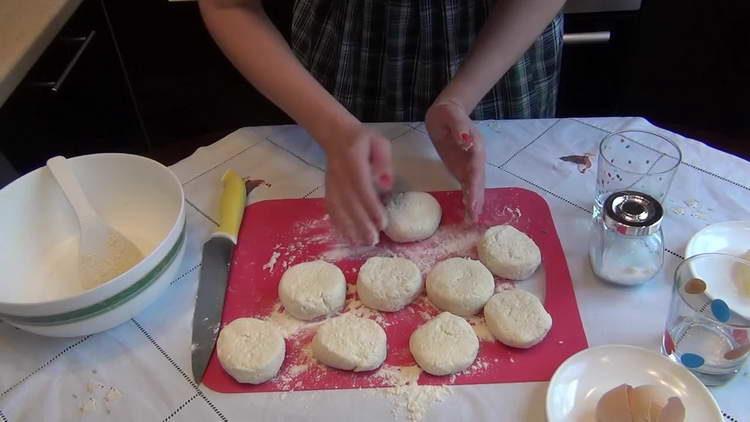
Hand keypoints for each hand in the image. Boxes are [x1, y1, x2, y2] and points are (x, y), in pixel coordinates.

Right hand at [323, 123, 392, 244]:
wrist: (335, 135)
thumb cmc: (362, 140)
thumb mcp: (379, 142)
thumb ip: (384, 161)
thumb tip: (386, 184)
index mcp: (353, 160)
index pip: (362, 187)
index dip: (371, 207)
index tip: (382, 223)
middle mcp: (339, 175)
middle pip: (349, 202)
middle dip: (361, 224)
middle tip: (373, 240)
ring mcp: (331, 184)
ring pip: (339, 209)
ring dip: (349, 228)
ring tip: (361, 243)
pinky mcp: (327, 190)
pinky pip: (331, 209)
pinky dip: (338, 224)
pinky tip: (346, 237)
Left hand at [425, 99, 485, 221]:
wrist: (446, 113)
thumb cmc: (448, 112)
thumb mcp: (451, 115)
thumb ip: (459, 127)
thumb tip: (466, 141)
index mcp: (475, 145)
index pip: (476, 169)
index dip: (475, 185)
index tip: (473, 201)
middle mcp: (476, 158)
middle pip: (478, 181)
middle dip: (477, 199)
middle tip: (474, 217)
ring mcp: (470, 164)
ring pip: (474, 186)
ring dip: (475, 202)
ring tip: (472, 219)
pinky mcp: (462, 168)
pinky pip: (467, 185)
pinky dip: (468, 198)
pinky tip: (468, 211)